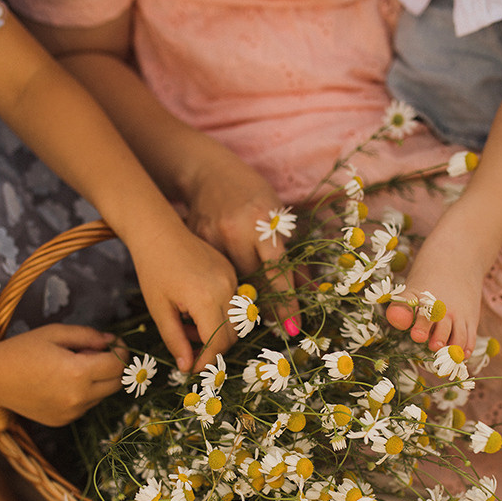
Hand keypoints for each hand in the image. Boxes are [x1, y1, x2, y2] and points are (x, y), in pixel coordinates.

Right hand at [0, 325, 127, 424]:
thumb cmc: (22, 350)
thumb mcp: (56, 333)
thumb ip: (88, 335)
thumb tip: (112, 341)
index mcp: (79, 373)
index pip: (118, 365)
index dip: (122, 351)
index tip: (116, 344)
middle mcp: (79, 397)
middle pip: (116, 384)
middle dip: (114, 367)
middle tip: (97, 353)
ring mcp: (71, 412)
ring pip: (101, 396)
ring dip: (98, 381)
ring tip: (73, 367)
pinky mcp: (63, 421)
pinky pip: (85, 406)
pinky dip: (83, 394)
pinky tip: (62, 382)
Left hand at [131, 222, 238, 372]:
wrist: (159, 232)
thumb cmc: (153, 270)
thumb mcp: (160, 311)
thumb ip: (176, 341)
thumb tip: (187, 367)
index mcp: (206, 299)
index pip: (218, 343)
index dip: (207, 360)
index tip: (192, 368)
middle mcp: (226, 288)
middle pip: (231, 335)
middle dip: (212, 348)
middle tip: (187, 348)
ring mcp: (232, 279)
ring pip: (234, 321)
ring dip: (215, 332)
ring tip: (187, 326)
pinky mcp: (232, 272)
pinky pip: (233, 304)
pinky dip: (218, 315)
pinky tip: (193, 309)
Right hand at [183, 145, 299, 331]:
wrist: (207, 173)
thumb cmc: (250, 194)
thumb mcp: (276, 216)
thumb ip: (288, 254)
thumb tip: (306, 290)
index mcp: (263, 221)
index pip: (278, 270)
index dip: (286, 302)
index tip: (292, 328)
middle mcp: (237, 230)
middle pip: (253, 281)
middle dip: (263, 302)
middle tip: (269, 320)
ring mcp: (212, 236)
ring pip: (230, 281)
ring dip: (240, 294)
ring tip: (245, 301)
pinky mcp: (195, 241)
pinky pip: (211, 271)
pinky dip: (219, 280)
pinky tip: (220, 282)